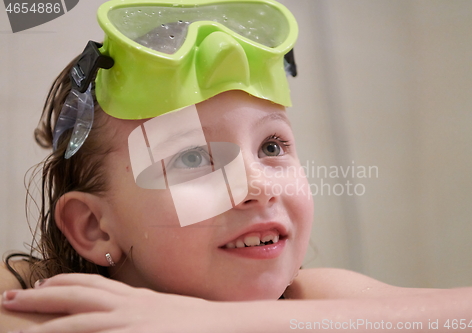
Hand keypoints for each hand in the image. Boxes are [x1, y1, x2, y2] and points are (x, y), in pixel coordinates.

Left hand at [2, 274, 223, 332]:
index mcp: (134, 297)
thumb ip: (139, 311)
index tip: (43, 281)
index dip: (64, 281)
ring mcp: (130, 323)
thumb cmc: (194, 322)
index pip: (92, 283)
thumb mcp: (161, 311)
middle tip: (12, 296)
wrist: (219, 326)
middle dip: (42, 295)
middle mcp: (128, 306)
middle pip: (77, 295)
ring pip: (79, 320)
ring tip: (20, 325)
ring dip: (46, 323)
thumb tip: (122, 316)